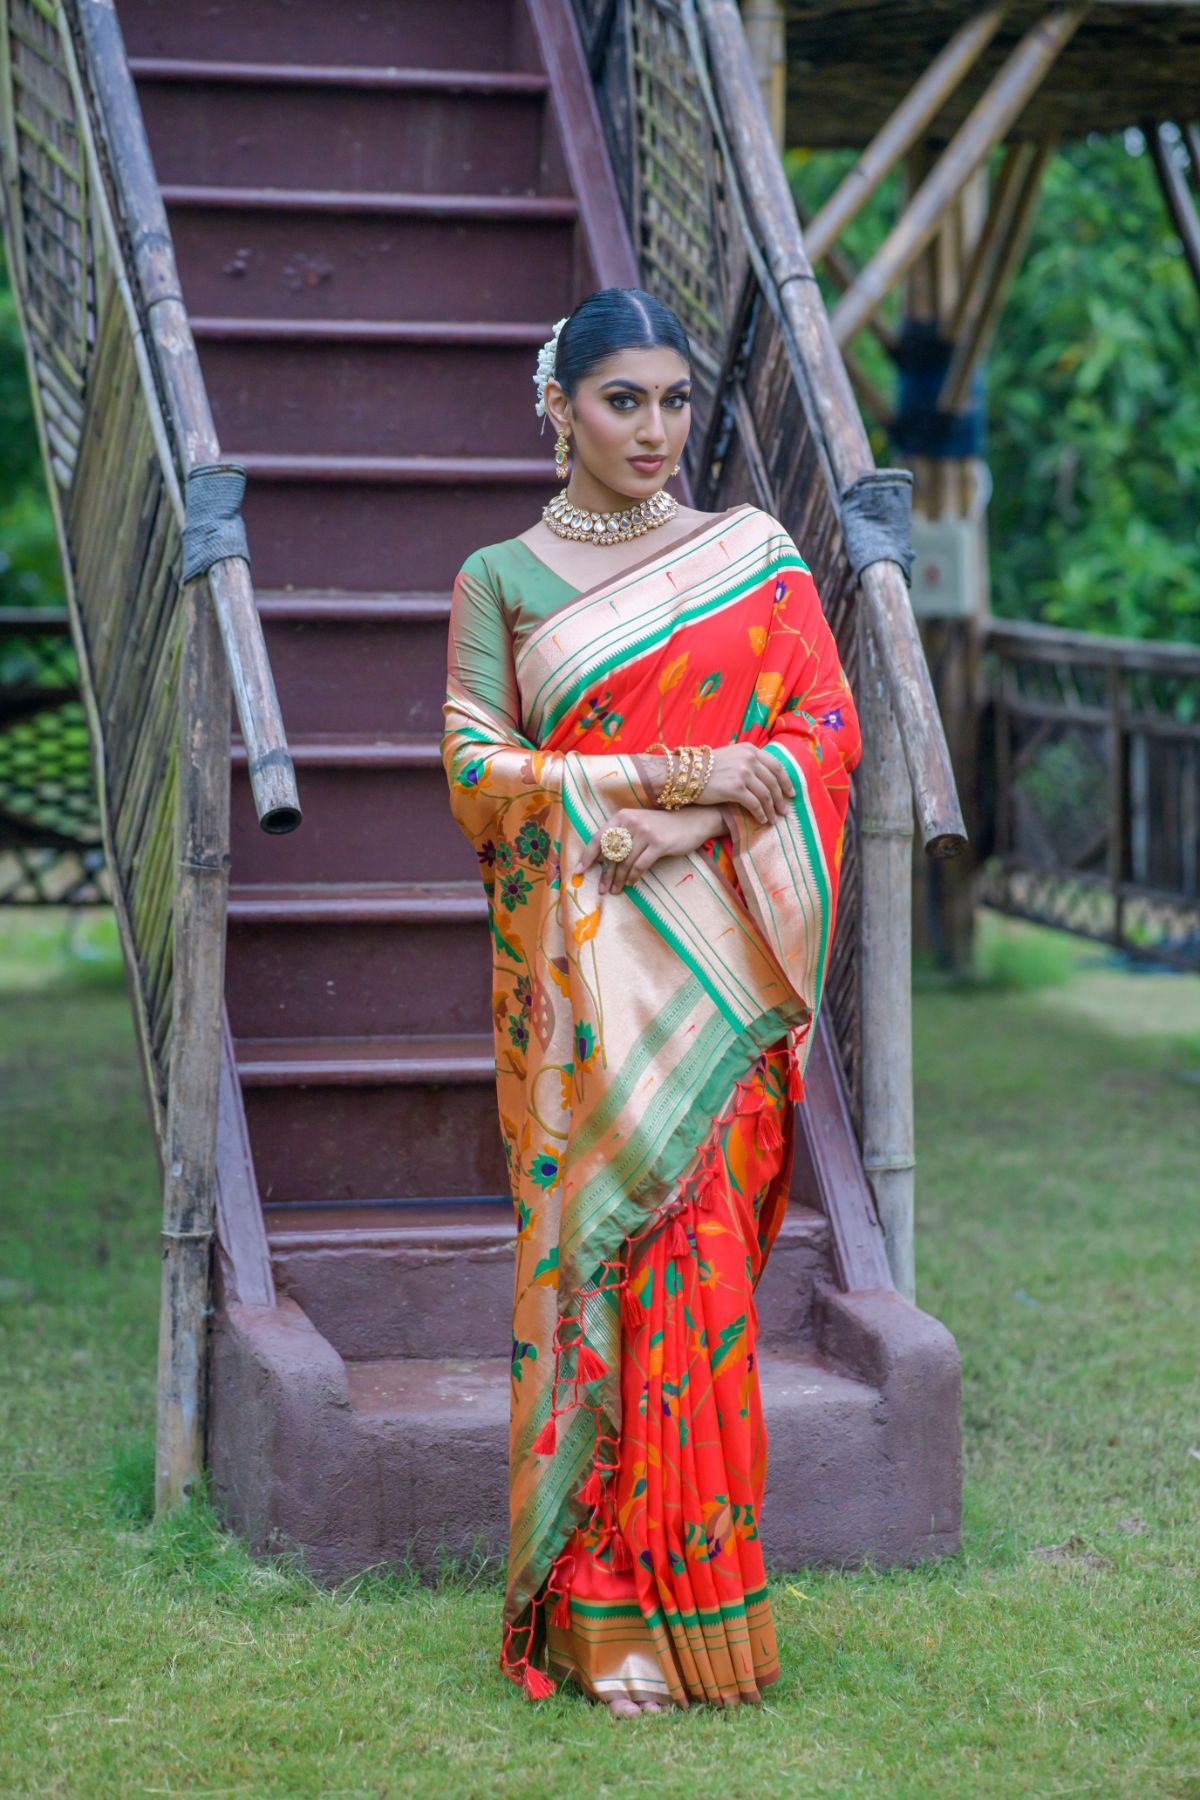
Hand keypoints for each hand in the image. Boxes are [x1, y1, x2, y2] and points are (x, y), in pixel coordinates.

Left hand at [573, 804, 723, 894]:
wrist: (692, 821)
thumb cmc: (662, 827)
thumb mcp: (638, 826)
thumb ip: (621, 837)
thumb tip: (599, 860)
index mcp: (622, 816)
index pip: (598, 838)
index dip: (587, 856)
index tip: (579, 872)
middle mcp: (631, 822)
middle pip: (611, 853)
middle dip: (605, 874)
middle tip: (602, 889)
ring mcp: (645, 832)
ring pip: (624, 861)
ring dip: (618, 879)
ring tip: (615, 891)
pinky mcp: (659, 843)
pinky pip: (640, 865)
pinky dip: (633, 876)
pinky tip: (631, 884)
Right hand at [698, 743, 794, 824]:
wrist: (685, 772)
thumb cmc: (705, 767)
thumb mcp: (731, 756)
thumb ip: (747, 761)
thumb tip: (763, 776)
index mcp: (750, 750)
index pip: (776, 766)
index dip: (786, 781)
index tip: (791, 793)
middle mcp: (749, 759)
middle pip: (773, 782)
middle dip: (781, 799)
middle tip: (784, 811)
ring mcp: (743, 773)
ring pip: (766, 795)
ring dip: (772, 809)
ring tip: (773, 819)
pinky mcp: (736, 788)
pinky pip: (755, 804)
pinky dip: (761, 813)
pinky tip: (762, 820)